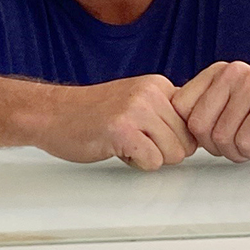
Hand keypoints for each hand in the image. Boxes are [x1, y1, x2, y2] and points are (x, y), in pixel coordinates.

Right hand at [37, 76, 196, 170]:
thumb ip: (166, 114)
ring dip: (149, 157)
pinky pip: (153, 162)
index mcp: (159, 85)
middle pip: (187, 143)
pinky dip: (136, 164)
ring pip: (173, 154)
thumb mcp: (137, 102)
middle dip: (163, 151)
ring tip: (124, 143)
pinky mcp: (122, 129)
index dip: (174, 139)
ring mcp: (137, 109)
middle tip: (133, 141)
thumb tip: (198, 138)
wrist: (50, 114)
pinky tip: (116, 149)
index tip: (151, 137)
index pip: (193, 124)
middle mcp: (151, 93)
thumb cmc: (92, 115)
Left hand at [173, 62, 249, 162]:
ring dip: (238, 151)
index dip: (198, 133)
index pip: (181, 111)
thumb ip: (203, 111)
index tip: (221, 133)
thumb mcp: (231, 107)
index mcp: (218, 72)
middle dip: (218, 146)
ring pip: (221, 139)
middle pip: (199, 128)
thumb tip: (169, 127)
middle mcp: (232, 72)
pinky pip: (245, 142)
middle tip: (241, 139)